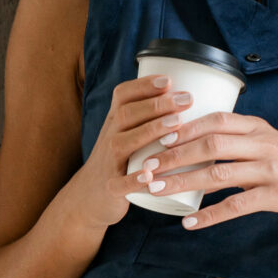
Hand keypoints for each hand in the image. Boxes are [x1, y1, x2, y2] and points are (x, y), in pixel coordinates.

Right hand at [66, 75, 194, 231]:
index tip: (168, 80)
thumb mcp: (126, 134)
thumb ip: (147, 117)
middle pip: (127, 114)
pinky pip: (120, 183)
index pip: (123, 95)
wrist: (90, 196)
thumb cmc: (120, 161)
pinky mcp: (111, 188)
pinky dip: (133, 179)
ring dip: (150, 131)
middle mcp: (109, 137)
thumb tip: (187, 98)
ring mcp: (108, 162)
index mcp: (114, 122)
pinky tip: (149, 175)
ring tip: (177, 124)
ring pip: (123, 143)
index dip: (143, 86)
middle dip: (157, 105)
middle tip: (186, 99)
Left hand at [127, 110, 277, 244]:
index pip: (214, 120)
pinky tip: (190, 223)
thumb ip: (242, 141)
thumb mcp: (271, 145)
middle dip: (174, 155)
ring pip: (218, 173)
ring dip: (183, 182)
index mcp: (258, 128)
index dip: (183, 128)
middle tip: (146, 166)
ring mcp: (270, 169)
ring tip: (158, 191)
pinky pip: (237, 205)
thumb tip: (202, 141)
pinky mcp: (277, 195)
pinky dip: (210, 214)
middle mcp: (262, 144)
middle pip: (210, 144)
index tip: (156, 136)